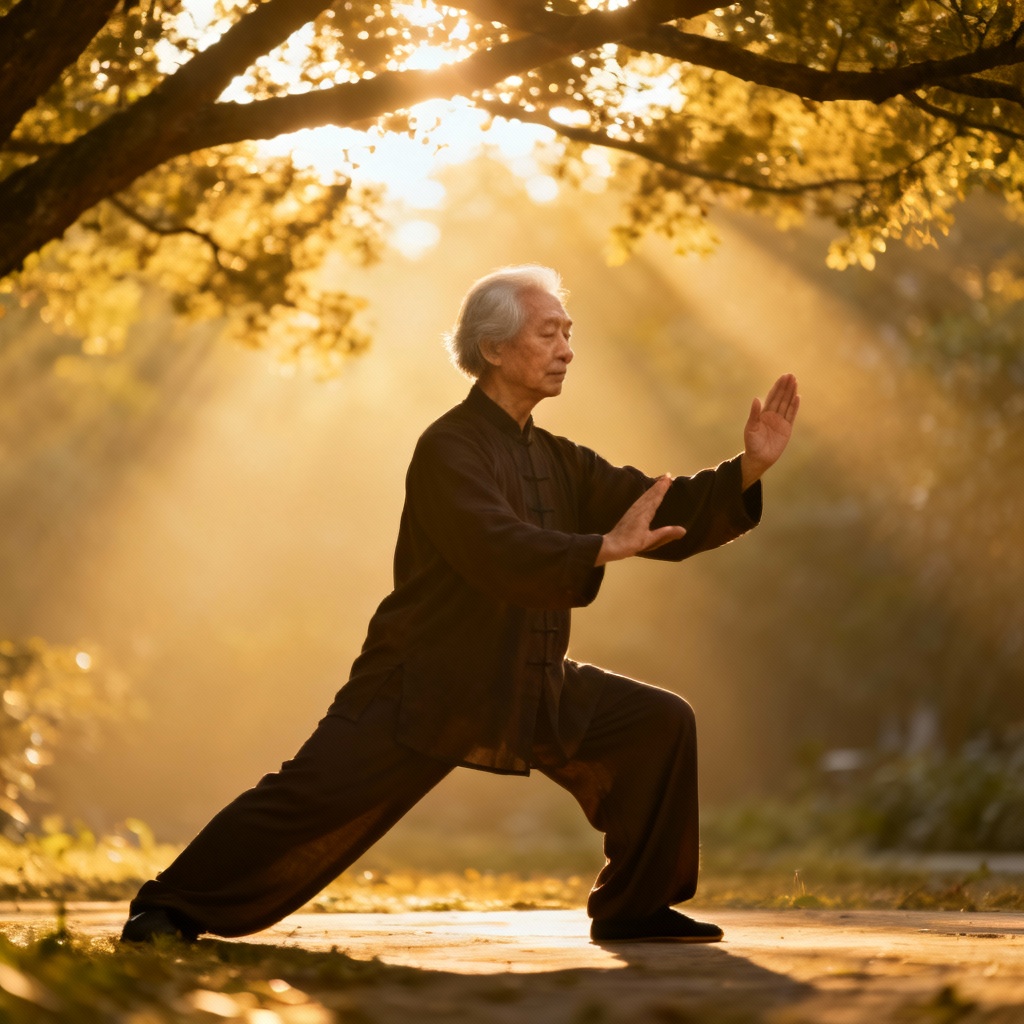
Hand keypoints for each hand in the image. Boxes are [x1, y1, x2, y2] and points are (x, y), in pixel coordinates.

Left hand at [596, 475, 685, 565]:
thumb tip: (683, 530)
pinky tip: (647, 495)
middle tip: (667, 475)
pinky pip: (641, 499)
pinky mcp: (629, 513)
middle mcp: (639, 508)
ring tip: (660, 481)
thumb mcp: (650, 540)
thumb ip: (665, 533)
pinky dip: (647, 494)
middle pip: (650, 494)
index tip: (669, 478)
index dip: (662, 487)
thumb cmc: (630, 543)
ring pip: (645, 495)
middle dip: (659, 484)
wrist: (612, 545)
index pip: (656, 497)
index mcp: (645, 513)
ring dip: (653, 488)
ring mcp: (633, 510)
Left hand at [741, 373, 799, 488]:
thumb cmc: (752, 444)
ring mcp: (780, 421)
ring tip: (795, 382)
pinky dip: (794, 407)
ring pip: (787, 404)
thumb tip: (756, 399)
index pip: (772, 397)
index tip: (783, 377)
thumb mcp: (751, 428)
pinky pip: (791, 415)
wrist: (759, 458)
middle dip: (785, 387)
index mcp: (763, 414)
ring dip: (791, 394)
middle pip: (781, 398)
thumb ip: (754, 414)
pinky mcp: (787, 429)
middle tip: (791, 375)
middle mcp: (773, 415)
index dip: (777, 387)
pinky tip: (797, 397)